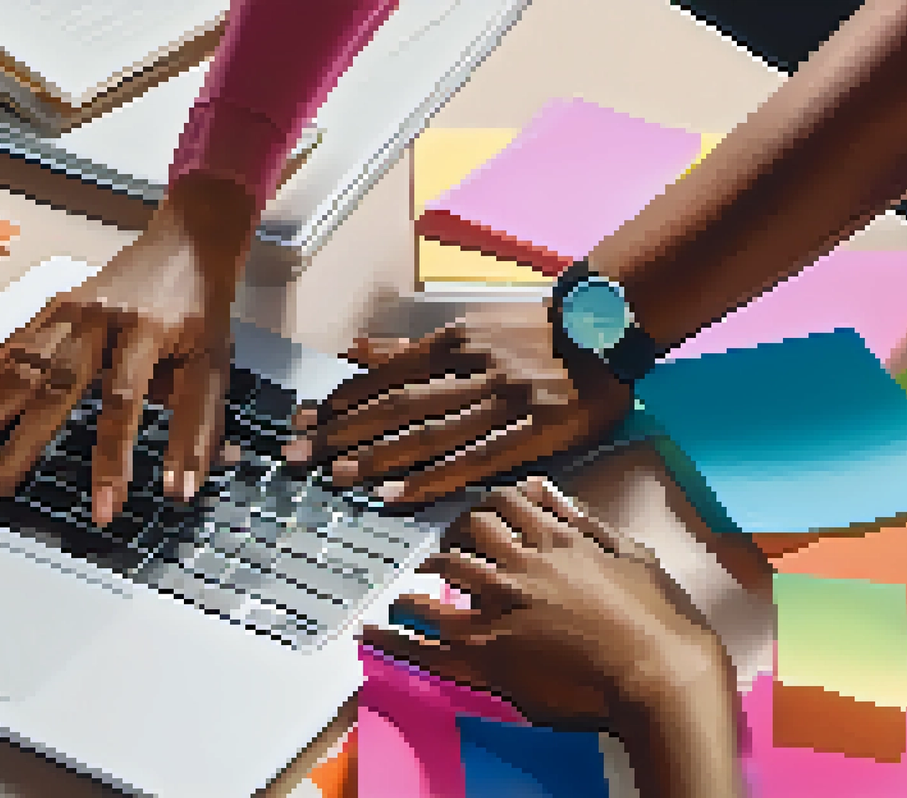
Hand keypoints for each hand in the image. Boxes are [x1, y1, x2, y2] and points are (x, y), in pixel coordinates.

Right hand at [0, 174, 257, 525]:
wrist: (187, 242)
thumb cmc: (201, 311)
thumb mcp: (214, 368)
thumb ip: (199, 429)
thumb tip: (182, 491)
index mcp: (144, 332)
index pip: (122, 405)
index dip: (112, 461)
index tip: (103, 510)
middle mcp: (98, 320)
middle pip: (51, 388)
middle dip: (17, 446)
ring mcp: (70, 311)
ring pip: (20, 368)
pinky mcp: (55, 308)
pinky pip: (15, 344)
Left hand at [286, 301, 631, 504]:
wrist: (606, 331)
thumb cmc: (531, 333)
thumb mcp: (469, 326)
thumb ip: (409, 346)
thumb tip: (352, 349)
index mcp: (455, 341)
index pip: (386, 374)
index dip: (342, 399)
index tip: (304, 421)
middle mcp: (474, 368)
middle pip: (397, 405)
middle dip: (342, 431)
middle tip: (300, 454)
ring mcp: (504, 401)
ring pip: (429, 433)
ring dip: (378, 456)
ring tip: (337, 477)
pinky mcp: (535, 431)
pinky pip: (475, 459)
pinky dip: (432, 478)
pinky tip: (397, 494)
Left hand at [361, 477, 727, 731]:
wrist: (662, 676)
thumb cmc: (661, 620)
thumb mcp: (632, 554)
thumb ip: (585, 519)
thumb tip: (546, 488)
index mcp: (559, 538)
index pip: (505, 502)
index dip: (486, 506)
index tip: (479, 516)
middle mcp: (522, 564)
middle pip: (470, 530)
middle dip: (454, 534)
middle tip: (445, 550)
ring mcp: (501, 606)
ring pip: (444, 572)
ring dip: (425, 574)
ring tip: (412, 586)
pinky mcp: (490, 653)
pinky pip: (429, 640)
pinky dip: (397, 634)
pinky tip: (374, 630)